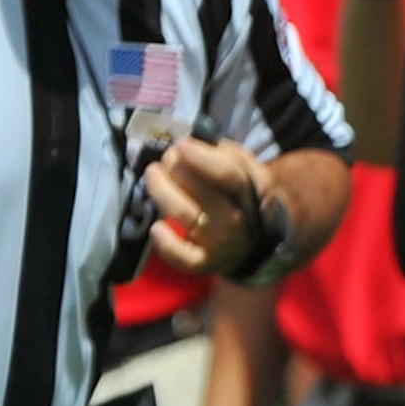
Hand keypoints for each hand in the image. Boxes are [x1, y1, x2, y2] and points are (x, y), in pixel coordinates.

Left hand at [142, 132, 270, 277]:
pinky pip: (183, 258)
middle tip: (166, 158)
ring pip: (186, 215)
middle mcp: (237, 219)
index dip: (201, 159)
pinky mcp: (204, 262)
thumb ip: (222, 153)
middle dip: (176, 169)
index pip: (227, 175)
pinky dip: (167, 245)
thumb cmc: (239, 194)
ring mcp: (220, 243)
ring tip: (153, 174)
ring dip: (162, 191)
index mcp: (250, 191)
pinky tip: (157, 228)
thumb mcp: (243, 167)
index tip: (181, 146)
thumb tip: (191, 143)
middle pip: (201, 193)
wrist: (252, 238)